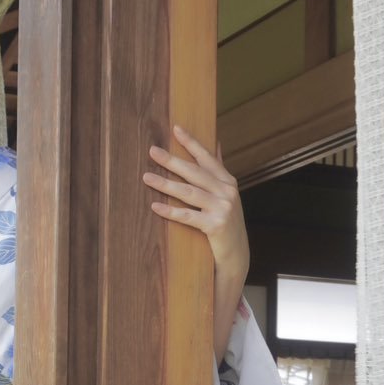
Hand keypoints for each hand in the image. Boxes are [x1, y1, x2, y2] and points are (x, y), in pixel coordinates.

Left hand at [143, 124, 247, 272]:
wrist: (236, 254)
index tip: (176, 129)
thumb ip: (218, 171)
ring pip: (188, 192)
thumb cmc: (226, 223)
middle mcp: (227, 191)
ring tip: (147, 177)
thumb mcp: (226, 195)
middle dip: (172, 161)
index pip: (207, 158)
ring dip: (166, 184)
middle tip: (153, 151)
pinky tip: (155, 206)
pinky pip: (188, 216)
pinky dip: (170, 211)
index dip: (192, 143)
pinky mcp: (215, 225)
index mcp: (228, 181)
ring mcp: (222, 208)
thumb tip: (216, 144)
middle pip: (194, 172)